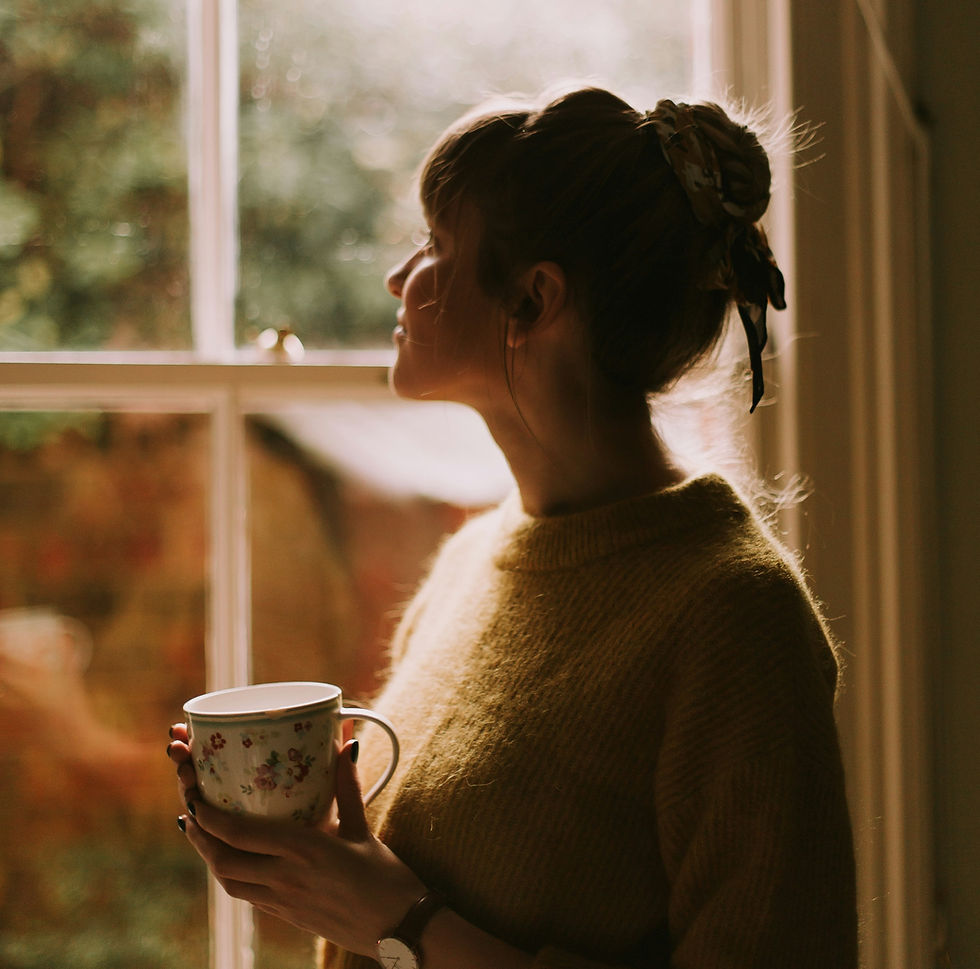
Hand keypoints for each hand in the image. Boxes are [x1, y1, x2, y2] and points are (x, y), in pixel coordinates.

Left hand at [166, 729, 423, 956]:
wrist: (398, 929)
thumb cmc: (385, 878)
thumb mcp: (363, 827)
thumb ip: (347, 785)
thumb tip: (345, 742)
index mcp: (303, 850)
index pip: (239, 833)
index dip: (209, 815)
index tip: (194, 793)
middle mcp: (285, 878)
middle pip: (222, 860)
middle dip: (199, 835)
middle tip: (190, 811)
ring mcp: (283, 902)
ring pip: (229, 882)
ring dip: (209, 857)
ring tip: (202, 833)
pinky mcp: (287, 916)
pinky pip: (246, 894)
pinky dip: (231, 874)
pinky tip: (234, 859)